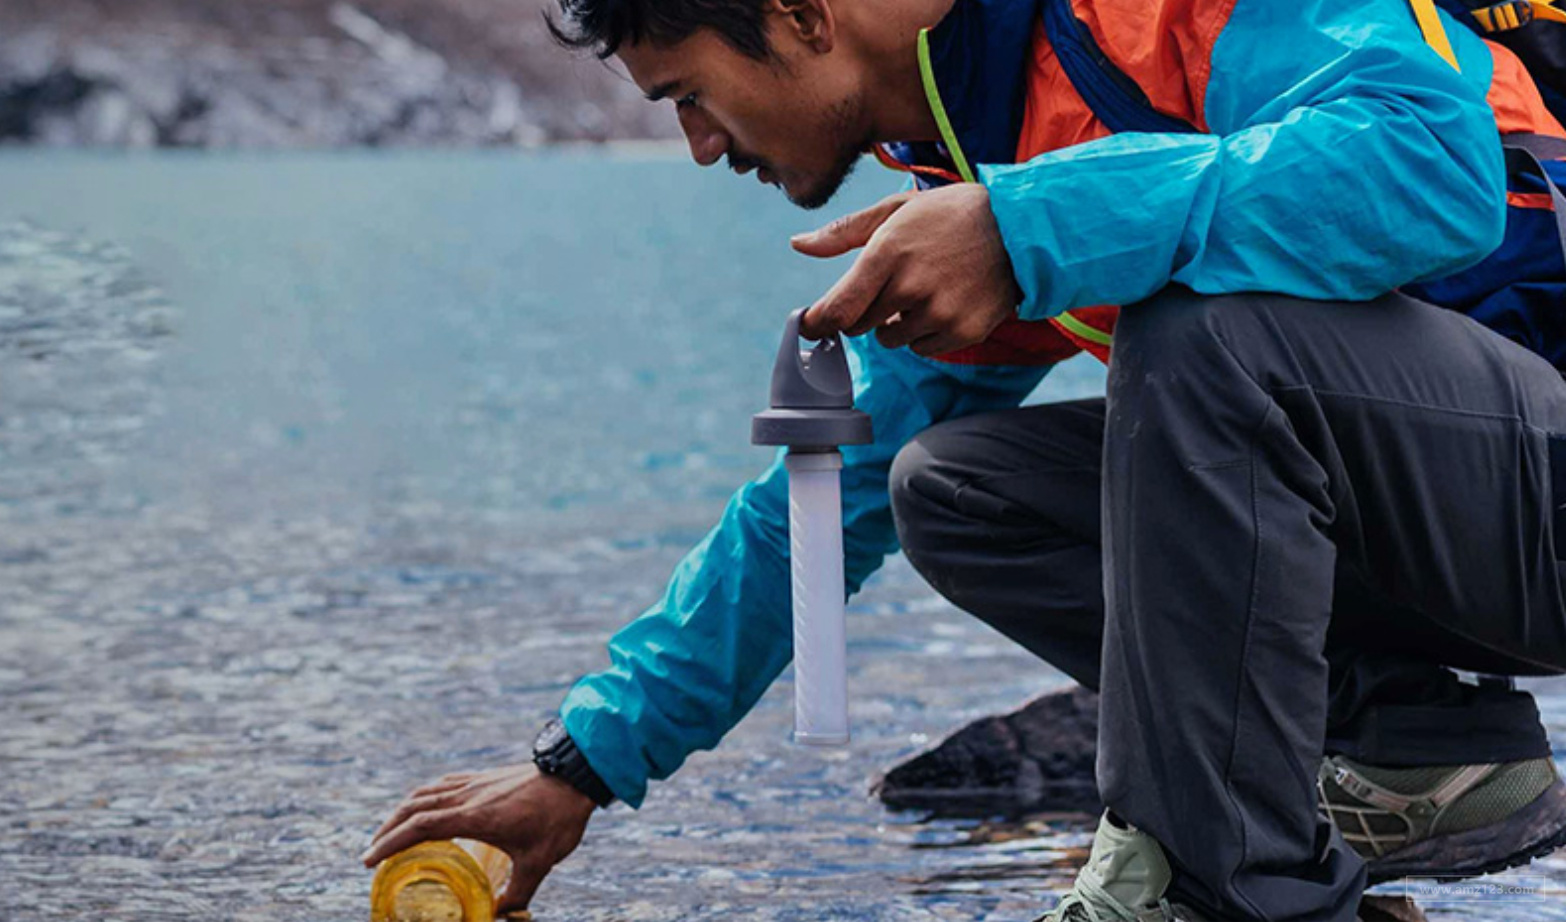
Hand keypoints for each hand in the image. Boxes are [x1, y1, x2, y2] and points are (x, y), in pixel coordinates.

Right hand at [360, 763, 596, 913]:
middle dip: (387, 830)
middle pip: (413, 808)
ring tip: (389, 832)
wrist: (575, 776)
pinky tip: (423, 806)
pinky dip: (422, 797)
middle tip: (371, 853)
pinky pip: (441, 785)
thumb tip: (502, 916)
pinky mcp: (483, 778)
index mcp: (474, 815)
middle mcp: (467, 795)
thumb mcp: (539, 863)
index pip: (419, 826)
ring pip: (425, 793)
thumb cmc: (557, 818)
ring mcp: (474, 783)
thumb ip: (519, 893)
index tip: (369, 859)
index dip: (390, 842)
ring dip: (401, 811)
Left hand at [792, 183, 1022, 355]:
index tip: (810, 325)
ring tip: (923, 289)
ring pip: (891, 340)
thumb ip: (843, 232)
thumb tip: (798, 244)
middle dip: (861, 313)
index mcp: (887, 252)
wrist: (1021, 229)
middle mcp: (911, 286)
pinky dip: (924, 332)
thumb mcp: (896, 210)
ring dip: (895, 323)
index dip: (817, 323)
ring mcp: (940, 312)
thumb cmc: (950, 215)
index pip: (837, 309)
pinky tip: (944, 302)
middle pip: (859, 327)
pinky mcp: (964, 331)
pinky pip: (923, 348)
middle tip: (886, 288)